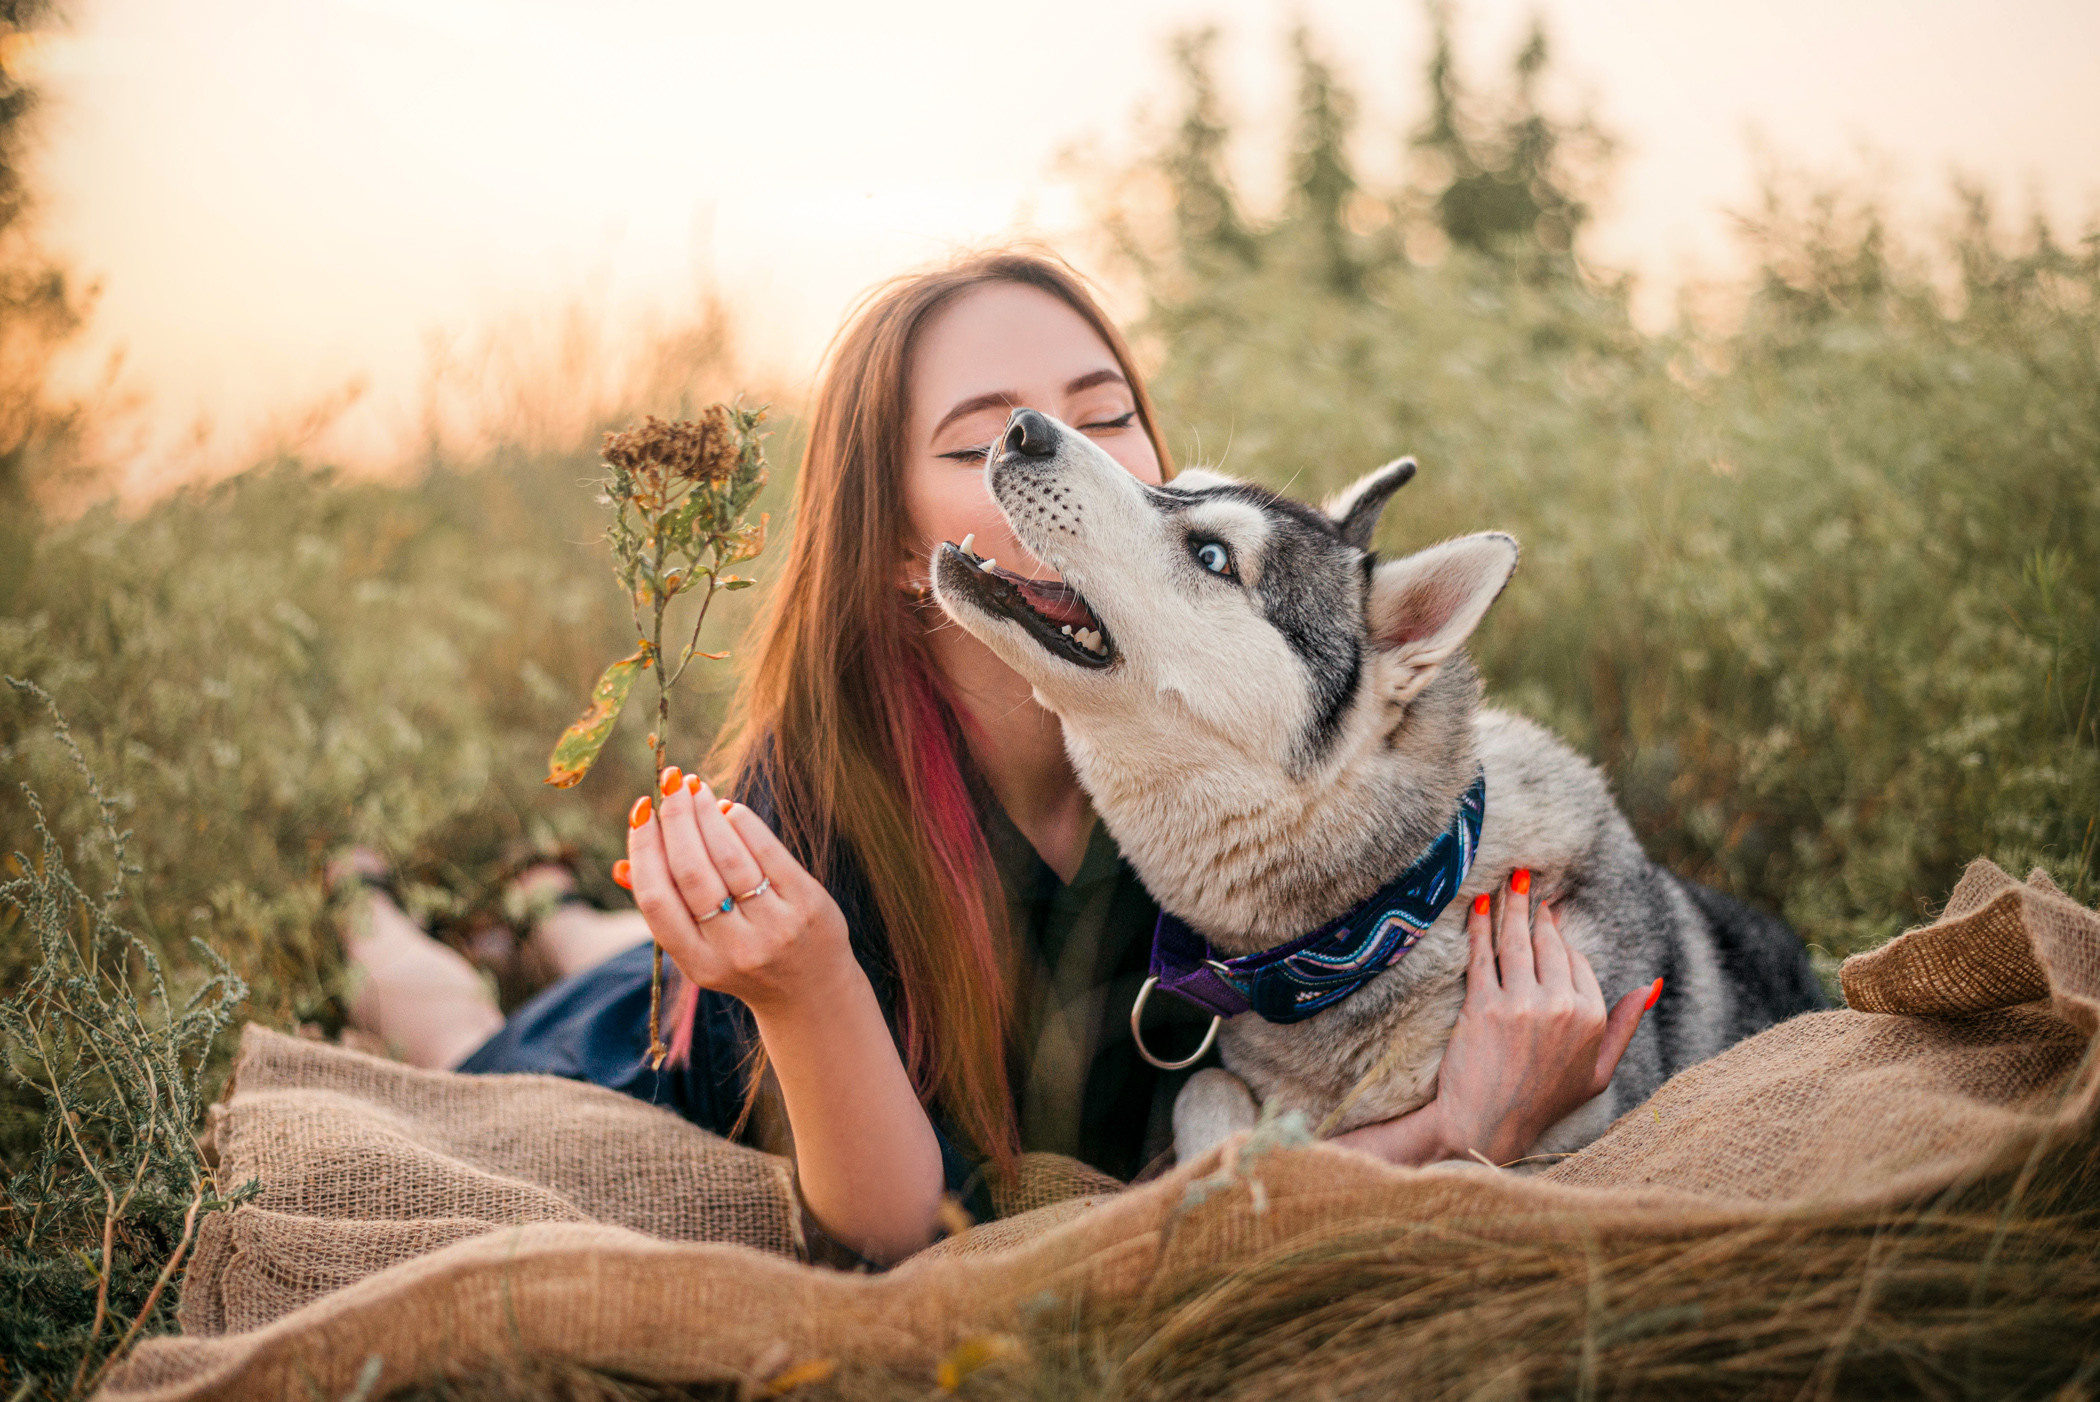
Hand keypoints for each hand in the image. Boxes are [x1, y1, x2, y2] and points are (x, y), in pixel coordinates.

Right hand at [620, 768, 854, 1015]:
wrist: (812, 991)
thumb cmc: (744, 958)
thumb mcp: (702, 951)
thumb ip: (667, 910)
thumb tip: (621, 866)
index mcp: (699, 963)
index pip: (657, 900)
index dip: (644, 851)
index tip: (640, 812)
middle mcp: (735, 949)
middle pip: (692, 874)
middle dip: (676, 821)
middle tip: (669, 784)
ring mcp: (774, 928)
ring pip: (729, 859)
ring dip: (707, 815)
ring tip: (695, 787)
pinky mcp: (807, 905)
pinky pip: (768, 853)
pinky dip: (744, 825)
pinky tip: (729, 808)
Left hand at [1334, 868, 1655, 1167]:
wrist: (1485, 1126)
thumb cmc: (1542, 1104)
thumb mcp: (1598, 1073)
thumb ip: (1625, 1026)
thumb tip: (1653, 984)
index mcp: (1592, 1018)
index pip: (1576, 961)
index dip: (1559, 943)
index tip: (1547, 921)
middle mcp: (1561, 1007)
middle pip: (1548, 944)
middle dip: (1536, 909)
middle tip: (1525, 881)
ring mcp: (1521, 1006)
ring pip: (1516, 942)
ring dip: (1509, 906)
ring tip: (1507, 881)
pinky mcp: (1483, 1007)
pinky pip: (1482, 955)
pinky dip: (1478, 926)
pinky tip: (1476, 906)